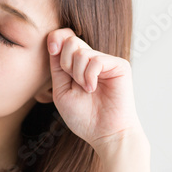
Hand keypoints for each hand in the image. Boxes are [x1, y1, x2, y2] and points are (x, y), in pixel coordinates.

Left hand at [47, 29, 143, 150]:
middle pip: (71, 40)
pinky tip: (92, 89)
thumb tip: (54, 43)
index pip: (65, 38)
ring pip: (81, 52)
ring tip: (86, 90)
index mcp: (77, 65)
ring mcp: (106, 62)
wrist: (104, 133)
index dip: (56, 38)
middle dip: (65, 62)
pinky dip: (89, 76)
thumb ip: (57, 68)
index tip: (51, 50)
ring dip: (77, 74)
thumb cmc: (83, 117)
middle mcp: (92, 60)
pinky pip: (96, 60)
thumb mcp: (61, 90)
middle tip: (73, 82)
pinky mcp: (119, 66)